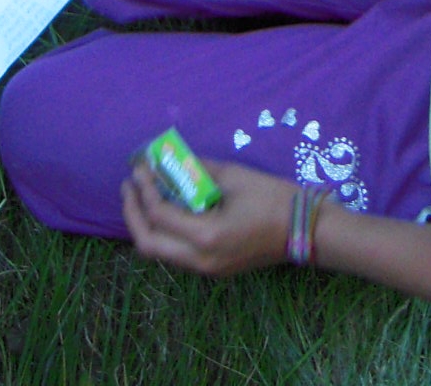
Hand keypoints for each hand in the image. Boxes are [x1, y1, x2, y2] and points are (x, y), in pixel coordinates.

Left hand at [122, 159, 293, 277]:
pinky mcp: (210, 269)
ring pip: (159, 253)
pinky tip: (164, 210)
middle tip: (128, 187)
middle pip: (149, 244)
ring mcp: (204, 269)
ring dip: (145, 225)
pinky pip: (175, 254)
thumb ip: (198, 170)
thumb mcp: (234, 176)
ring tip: (140, 197)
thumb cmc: (271, 198)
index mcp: (206, 235)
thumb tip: (171, 162)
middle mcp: (199, 259)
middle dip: (133, 214)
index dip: (145, 189)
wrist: (302, 229)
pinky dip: (162, 233)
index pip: (160, 215)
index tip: (139, 168)